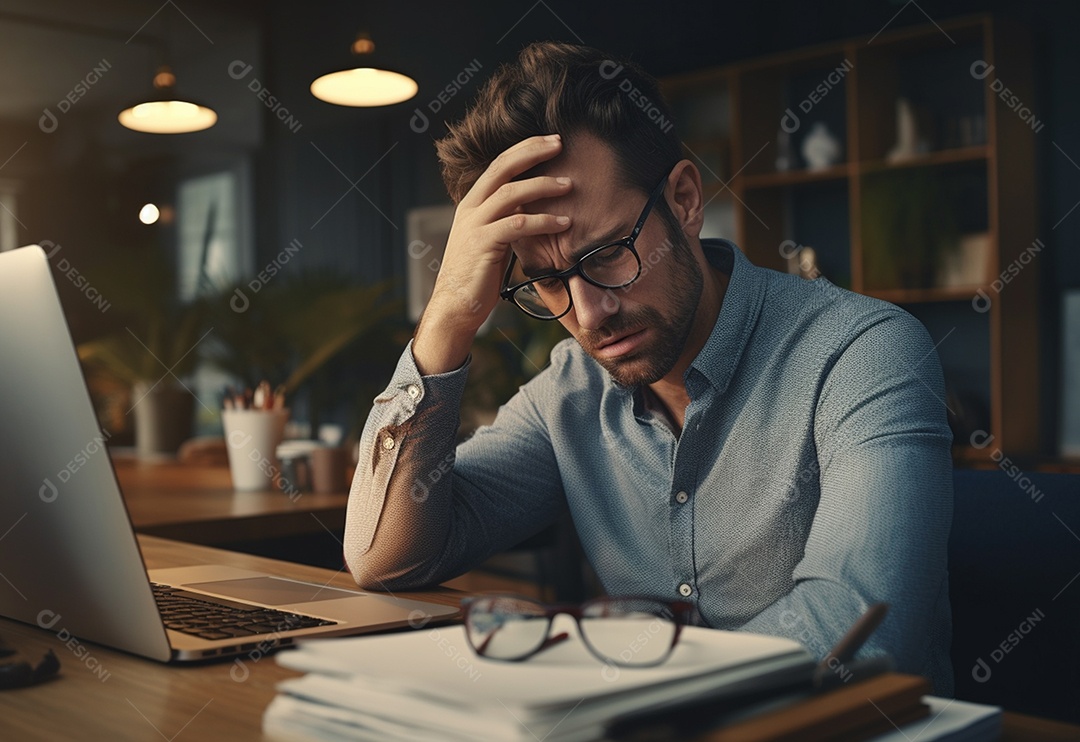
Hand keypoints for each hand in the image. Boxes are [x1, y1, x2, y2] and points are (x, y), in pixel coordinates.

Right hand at [413, 135, 572, 374]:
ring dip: (542, 186)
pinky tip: (563, 222)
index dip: (525, 149)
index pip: (499, 165)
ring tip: (569, 185)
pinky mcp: (483, 244)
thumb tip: (530, 207)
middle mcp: (471, 208)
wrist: (456, 306)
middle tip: (560, 143)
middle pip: (502, 167)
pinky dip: (543, 221)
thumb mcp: (492, 240)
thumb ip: (506, 220)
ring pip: (510, 193)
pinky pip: (517, 225)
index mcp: (472, 203)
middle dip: (532, 152)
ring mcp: (475, 225)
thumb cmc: (477, 276)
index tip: (550, 141)